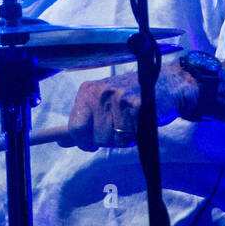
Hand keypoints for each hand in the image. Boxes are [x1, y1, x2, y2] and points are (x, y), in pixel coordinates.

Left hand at [65, 62, 200, 152]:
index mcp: (88, 91)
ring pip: (116, 140)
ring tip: (132, 121)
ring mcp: (120, 99)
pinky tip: (141, 122)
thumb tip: (60, 142)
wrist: (164, 83)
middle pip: (98, 138)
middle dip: (110, 139)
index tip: (91, 142)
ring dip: (126, 138)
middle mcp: (102, 93)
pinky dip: (138, 135)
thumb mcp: (101, 103)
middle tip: (120, 124)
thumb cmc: (129, 98)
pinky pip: (132, 137)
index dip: (84, 141)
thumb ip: (82, 122)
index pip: (75, 128)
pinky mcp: (139, 107)